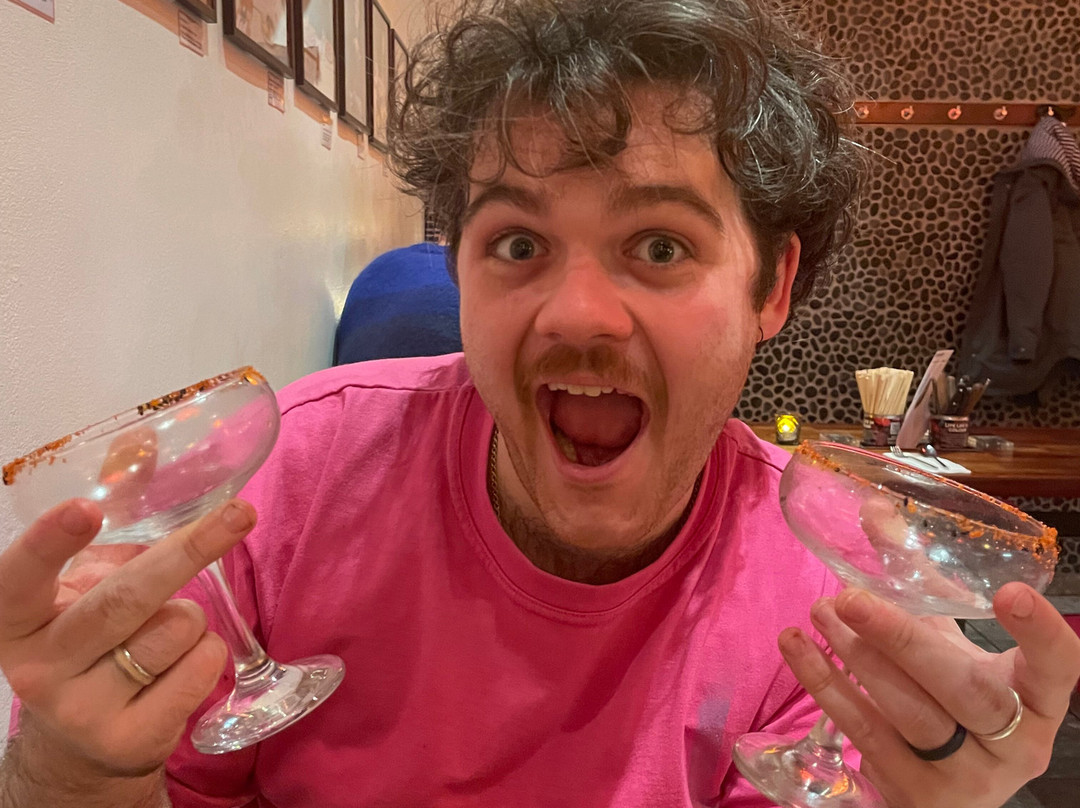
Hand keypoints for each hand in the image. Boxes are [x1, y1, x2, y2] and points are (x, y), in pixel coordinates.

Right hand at [0, 497, 254, 781]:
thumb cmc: (89, 641)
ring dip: (192, 615)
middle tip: (239, 514)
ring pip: (176, 629)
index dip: (50, 544)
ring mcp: (82, 710)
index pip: (20, 579)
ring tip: (166, 630)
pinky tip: (177, 666)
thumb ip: (110, 517)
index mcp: (17, 620)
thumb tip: (143, 442)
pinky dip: (207, 652)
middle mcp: (39, 667)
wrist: (85, 743)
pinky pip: (201, 667)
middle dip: (191, 550)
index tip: (84, 508)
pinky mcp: (131, 740)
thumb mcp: (84, 581)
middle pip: (125, 599)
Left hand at [780, 585, 1079, 807]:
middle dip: (904, 640)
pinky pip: (865, 733)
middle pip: (965, 690)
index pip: (1058, 668)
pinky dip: (827, 686)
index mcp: (1037, 700)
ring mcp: (964, 775)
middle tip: (852, 598)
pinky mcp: (914, 792)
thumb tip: (875, 508)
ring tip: (822, 611)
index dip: (1040, 633)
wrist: (950, 789)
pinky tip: (797, 647)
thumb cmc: (955, 700)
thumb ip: (919, 580)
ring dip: (858, 658)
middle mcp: (1012, 743)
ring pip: (910, 713)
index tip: (1010, 592)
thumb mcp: (951, 642)